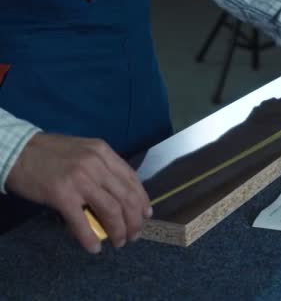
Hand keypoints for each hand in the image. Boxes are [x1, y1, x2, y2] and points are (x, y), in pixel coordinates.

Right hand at [6, 133, 151, 252]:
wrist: (16, 151)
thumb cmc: (50, 153)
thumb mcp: (84, 152)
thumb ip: (103, 167)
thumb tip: (119, 193)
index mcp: (103, 152)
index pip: (132, 179)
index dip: (142, 200)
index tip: (146, 214)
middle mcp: (96, 164)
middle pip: (126, 197)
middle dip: (134, 220)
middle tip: (134, 234)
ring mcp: (80, 179)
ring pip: (111, 210)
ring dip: (119, 230)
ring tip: (119, 242)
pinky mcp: (61, 194)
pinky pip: (81, 221)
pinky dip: (90, 238)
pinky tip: (94, 248)